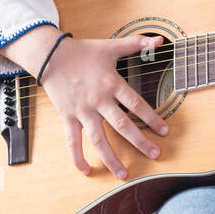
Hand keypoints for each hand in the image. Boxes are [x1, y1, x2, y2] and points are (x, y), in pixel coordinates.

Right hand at [39, 33, 169, 179]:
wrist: (50, 55)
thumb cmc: (83, 52)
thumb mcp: (111, 46)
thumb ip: (136, 43)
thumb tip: (159, 39)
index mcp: (111, 84)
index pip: (136, 104)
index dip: (152, 118)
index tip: (164, 132)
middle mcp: (98, 100)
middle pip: (122, 125)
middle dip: (140, 142)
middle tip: (156, 155)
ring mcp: (82, 111)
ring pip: (98, 140)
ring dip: (112, 158)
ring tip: (124, 174)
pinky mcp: (68, 117)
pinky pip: (73, 141)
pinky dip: (78, 157)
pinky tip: (87, 171)